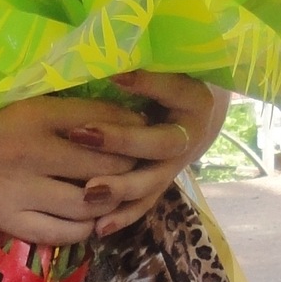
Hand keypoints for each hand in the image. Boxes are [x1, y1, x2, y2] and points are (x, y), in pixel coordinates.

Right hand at [0, 94, 147, 244]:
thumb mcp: (23, 108)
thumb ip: (66, 114)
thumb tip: (121, 120)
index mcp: (36, 114)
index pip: (102, 120)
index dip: (132, 128)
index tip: (145, 131)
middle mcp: (33, 150)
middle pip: (104, 163)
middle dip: (130, 167)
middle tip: (143, 167)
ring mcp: (22, 189)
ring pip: (89, 202)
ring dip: (111, 201)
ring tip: (119, 196)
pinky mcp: (10, 220)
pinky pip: (63, 233)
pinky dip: (85, 229)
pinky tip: (90, 221)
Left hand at [65, 70, 231, 239]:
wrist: (196, 115)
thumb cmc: (171, 80)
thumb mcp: (165, 66)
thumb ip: (144, 61)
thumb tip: (108, 53)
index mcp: (195, 100)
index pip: (174, 89)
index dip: (148, 84)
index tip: (116, 75)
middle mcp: (190, 137)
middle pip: (161, 144)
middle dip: (122, 142)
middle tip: (83, 135)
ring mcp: (176, 166)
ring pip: (152, 182)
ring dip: (120, 188)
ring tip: (89, 192)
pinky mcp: (161, 185)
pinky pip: (144, 205)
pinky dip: (122, 217)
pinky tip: (98, 228)